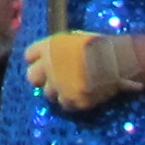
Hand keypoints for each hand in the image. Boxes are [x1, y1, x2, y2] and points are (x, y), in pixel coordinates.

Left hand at [26, 27, 144, 110]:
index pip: (29, 55)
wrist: (115, 61)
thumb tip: (60, 54)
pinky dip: (73, 102)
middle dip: (41, 79)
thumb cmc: (99, 44)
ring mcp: (59, 86)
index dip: (36, 59)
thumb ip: (62, 48)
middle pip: (32, 77)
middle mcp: (48, 68)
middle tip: (52, 79)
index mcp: (48, 48)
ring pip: (49, 95)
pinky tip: (83, 96)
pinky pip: (67, 105)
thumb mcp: (76, 38)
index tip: (43, 62)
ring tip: (73, 88)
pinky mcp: (72, 101)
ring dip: (59, 92)